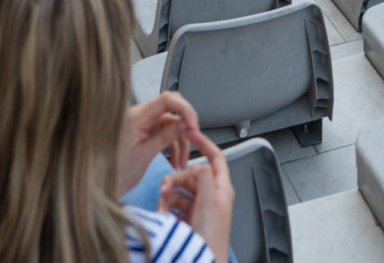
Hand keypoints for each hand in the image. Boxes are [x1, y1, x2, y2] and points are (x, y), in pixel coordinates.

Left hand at [121, 92, 199, 193]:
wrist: (100, 186)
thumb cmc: (115, 173)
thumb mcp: (144, 155)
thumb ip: (165, 137)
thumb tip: (184, 123)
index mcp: (136, 116)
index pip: (167, 99)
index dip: (185, 109)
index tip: (193, 125)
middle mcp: (139, 116)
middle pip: (171, 109)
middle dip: (185, 124)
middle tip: (194, 138)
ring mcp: (142, 125)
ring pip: (171, 124)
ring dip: (180, 141)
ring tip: (182, 161)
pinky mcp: (144, 134)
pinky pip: (164, 133)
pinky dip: (173, 146)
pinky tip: (176, 160)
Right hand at [158, 127, 233, 261]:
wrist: (202, 262)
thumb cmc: (211, 236)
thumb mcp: (209, 202)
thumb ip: (203, 178)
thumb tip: (198, 164)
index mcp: (222, 189)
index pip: (216, 158)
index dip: (205, 144)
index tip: (191, 133)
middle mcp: (212, 196)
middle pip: (191, 176)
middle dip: (175, 179)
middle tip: (163, 187)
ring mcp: (199, 208)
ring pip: (179, 191)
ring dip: (168, 197)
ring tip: (162, 208)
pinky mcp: (188, 219)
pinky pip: (174, 206)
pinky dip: (167, 209)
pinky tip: (163, 215)